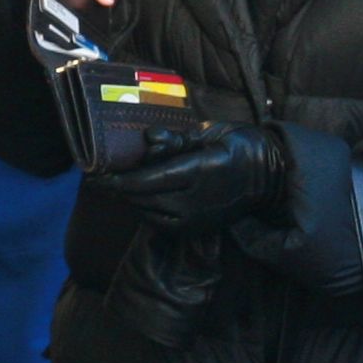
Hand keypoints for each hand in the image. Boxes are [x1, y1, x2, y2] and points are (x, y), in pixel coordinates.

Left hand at [95, 125, 292, 231]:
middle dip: (117, 189)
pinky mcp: (196, 230)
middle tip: (96, 178)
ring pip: (148, 212)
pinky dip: (145, 211)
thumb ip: (176, 140)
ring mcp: (197, 219)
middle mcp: (197, 200)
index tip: (94, 174)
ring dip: (129, 199)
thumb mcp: (209, 133)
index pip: (149, 180)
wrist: (268, 176)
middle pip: (143, 198)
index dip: (118, 179)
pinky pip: (160, 223)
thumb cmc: (236, 145)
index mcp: (200, 171)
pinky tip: (139, 198)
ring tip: (114, 185)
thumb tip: (148, 139)